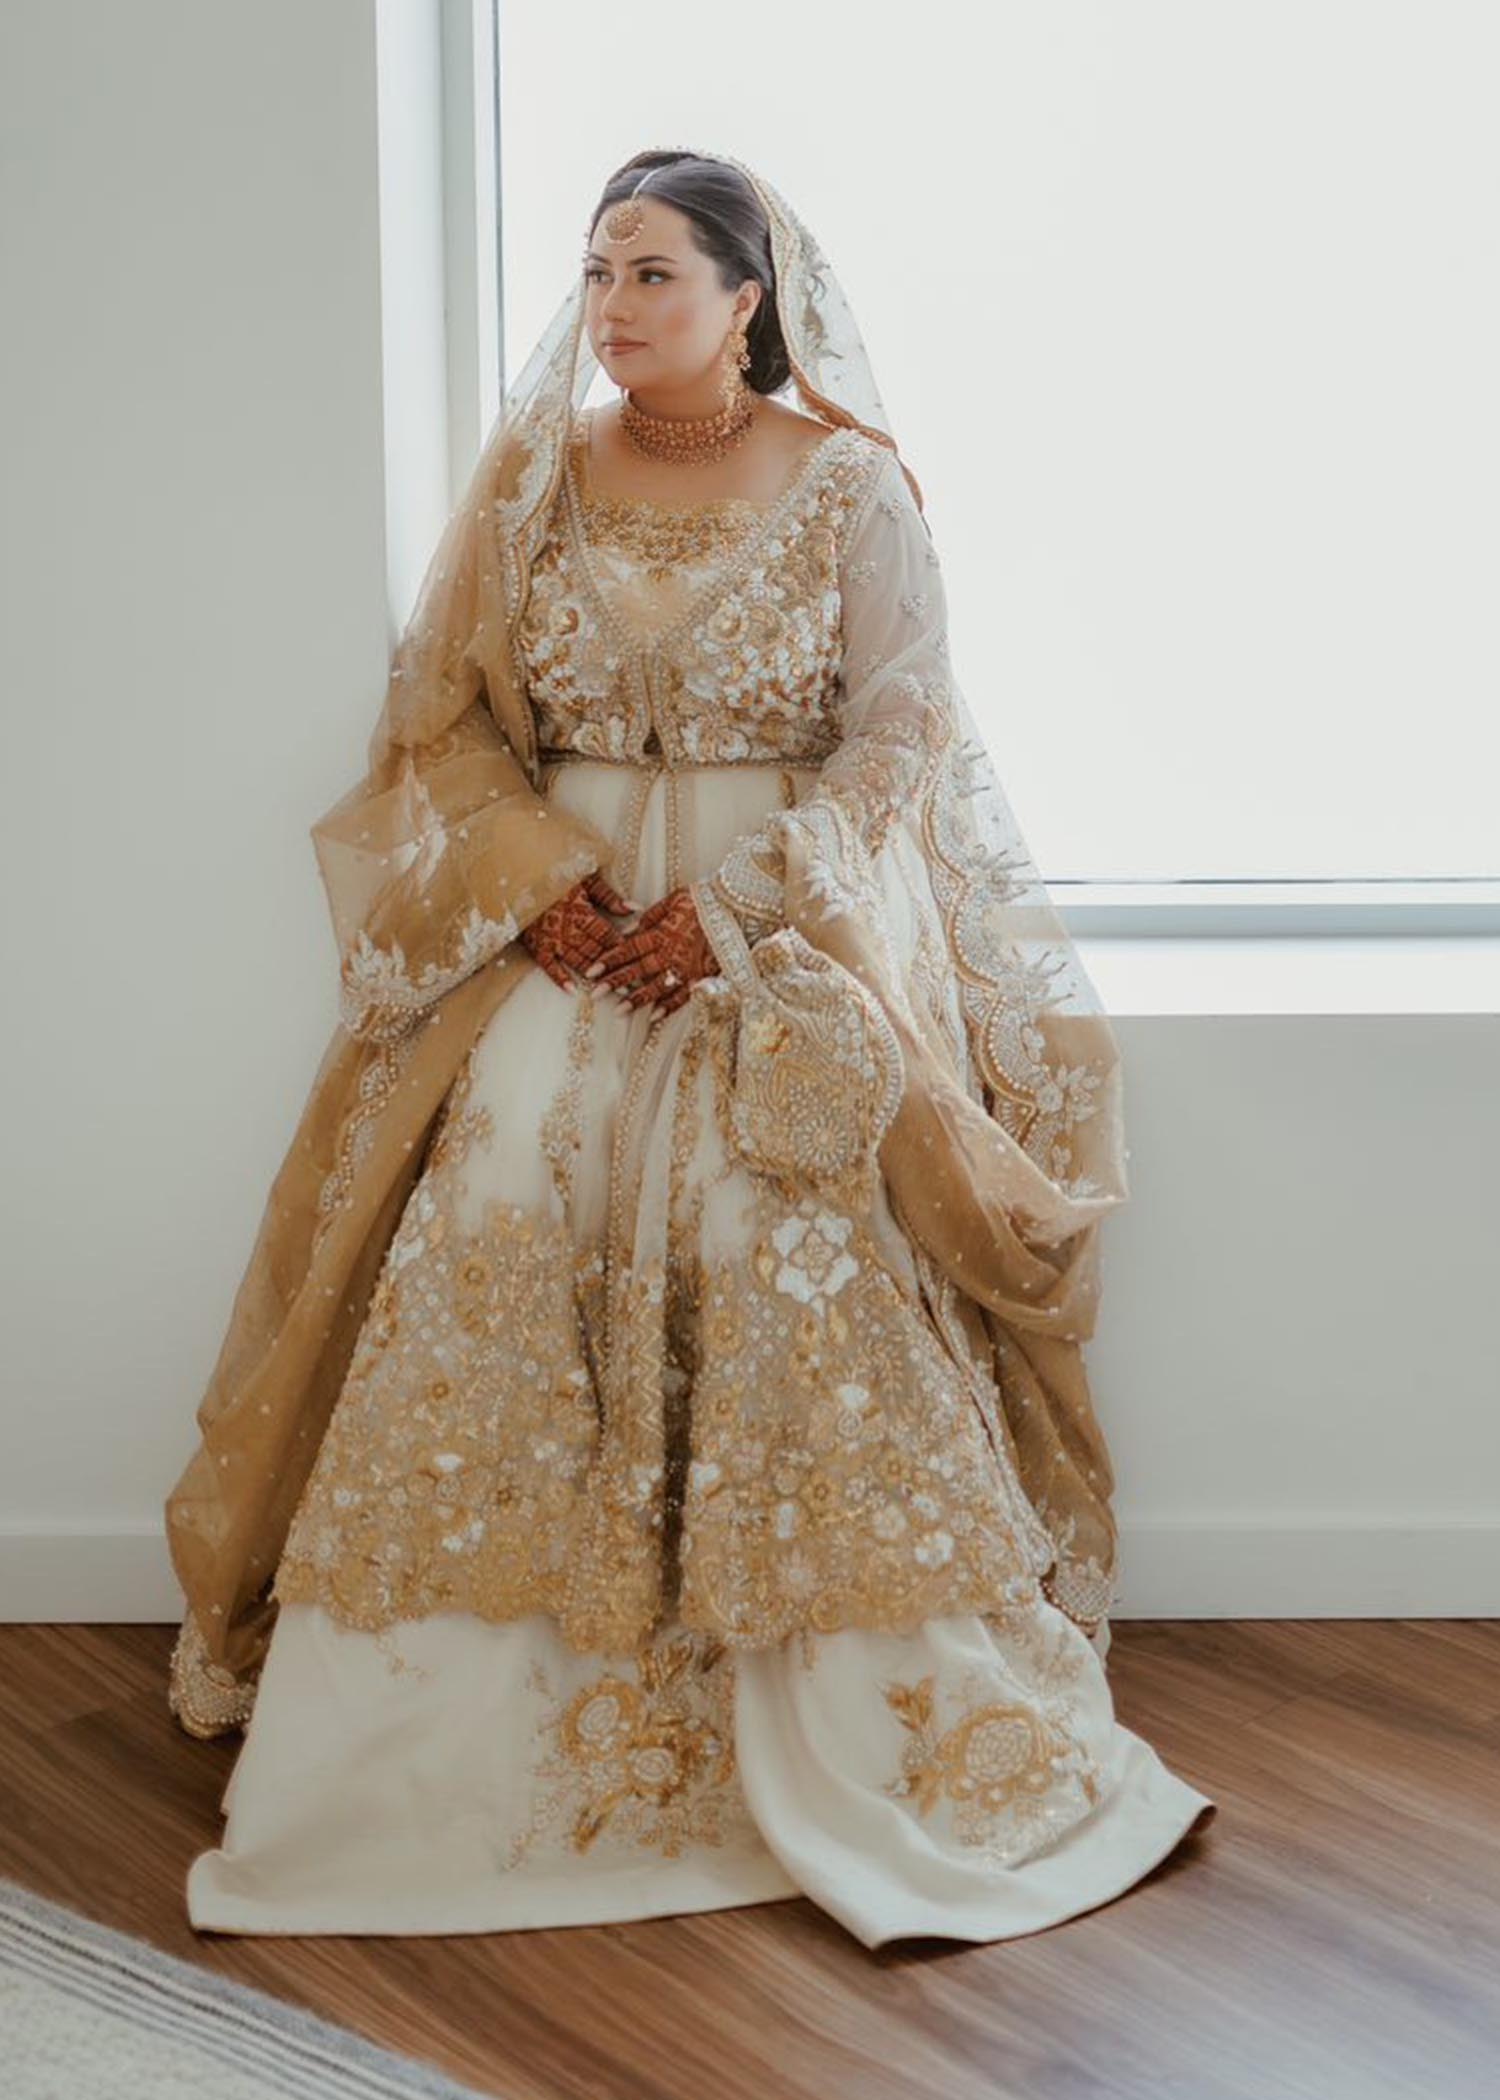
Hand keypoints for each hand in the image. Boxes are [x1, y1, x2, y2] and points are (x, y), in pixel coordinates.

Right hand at [518, 869, 640, 991]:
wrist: (518, 877)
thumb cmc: (555, 874)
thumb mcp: (585, 880)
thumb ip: (610, 897)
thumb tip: (637, 909)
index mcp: (582, 911)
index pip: (608, 935)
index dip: (625, 949)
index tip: (641, 961)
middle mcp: (568, 929)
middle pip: (596, 952)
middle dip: (616, 968)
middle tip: (635, 986)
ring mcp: (551, 939)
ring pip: (578, 961)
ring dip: (596, 976)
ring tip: (614, 992)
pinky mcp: (536, 945)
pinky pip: (549, 966)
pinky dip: (560, 978)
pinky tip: (573, 991)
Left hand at [586, 884, 720, 1013]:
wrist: (736, 907)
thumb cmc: (701, 901)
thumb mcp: (672, 901)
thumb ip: (649, 917)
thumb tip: (628, 931)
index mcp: (660, 933)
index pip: (628, 949)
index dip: (608, 960)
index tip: (591, 971)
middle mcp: (670, 952)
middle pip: (637, 970)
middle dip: (614, 982)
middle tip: (595, 994)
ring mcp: (686, 967)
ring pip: (657, 986)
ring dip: (637, 1000)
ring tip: (618, 1012)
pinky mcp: (702, 976)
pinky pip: (683, 994)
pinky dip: (669, 1006)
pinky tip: (653, 1017)